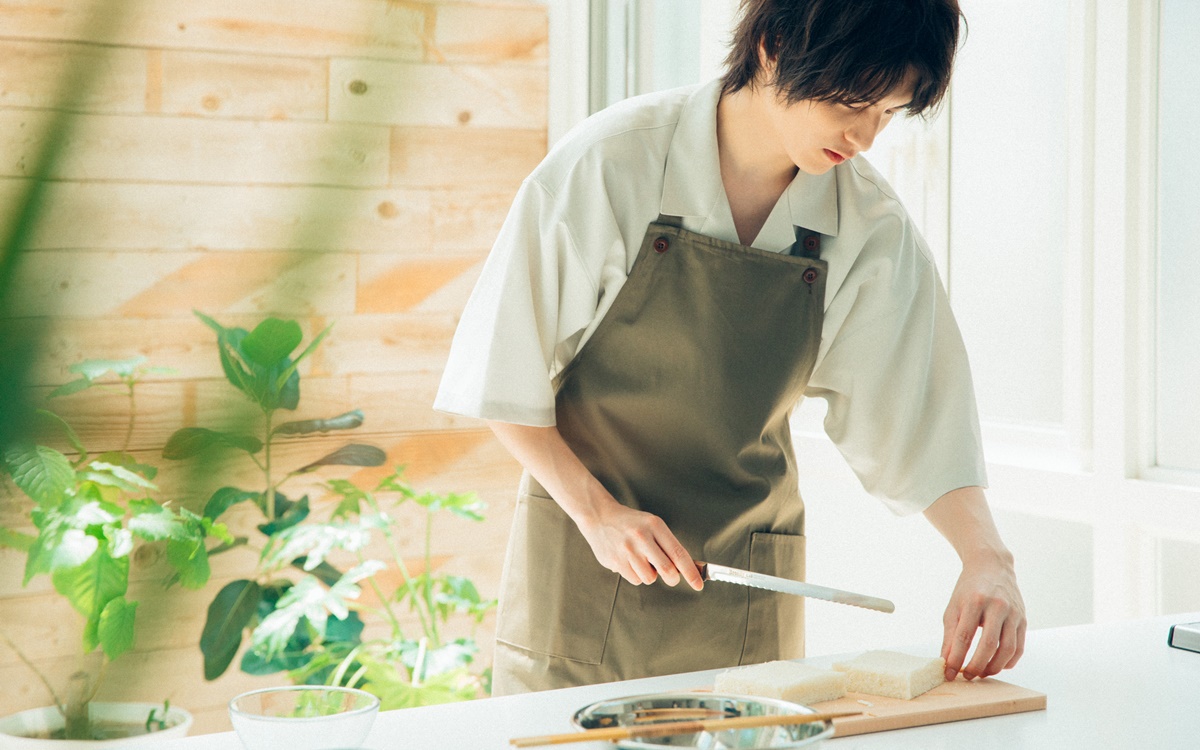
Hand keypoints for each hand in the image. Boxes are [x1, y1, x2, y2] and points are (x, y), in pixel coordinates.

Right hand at [575, 501, 704, 590]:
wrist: (600, 517)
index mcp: (655, 525)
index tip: (698, 584)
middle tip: (671, 576)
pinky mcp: (616, 561)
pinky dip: (636, 575)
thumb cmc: (630, 523)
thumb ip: (667, 545)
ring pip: (650, 578)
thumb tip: (686, 567)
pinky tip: (630, 562)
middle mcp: (642, 537)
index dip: (691, 572)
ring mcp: (628, 550)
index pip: (679, 553)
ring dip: (650, 575)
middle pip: (667, 570)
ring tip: (641, 560)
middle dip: (672, 578)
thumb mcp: (652, 525)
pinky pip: (635, 580)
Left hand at [940, 552, 1025, 681]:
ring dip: (994, 667)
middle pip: (988, 645)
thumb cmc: (969, 589)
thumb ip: (950, 635)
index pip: (964, 636)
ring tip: (981, 673)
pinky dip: (1009, 661)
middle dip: (977, 666)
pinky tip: (997, 665)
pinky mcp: (1023, 619)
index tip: (949, 673)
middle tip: (967, 676)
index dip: (956, 658)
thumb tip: (947, 661)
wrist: (992, 567)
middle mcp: (996, 606)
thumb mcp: (954, 607)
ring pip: (1007, 649)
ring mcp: (1013, 613)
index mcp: (974, 601)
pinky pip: (1019, 647)